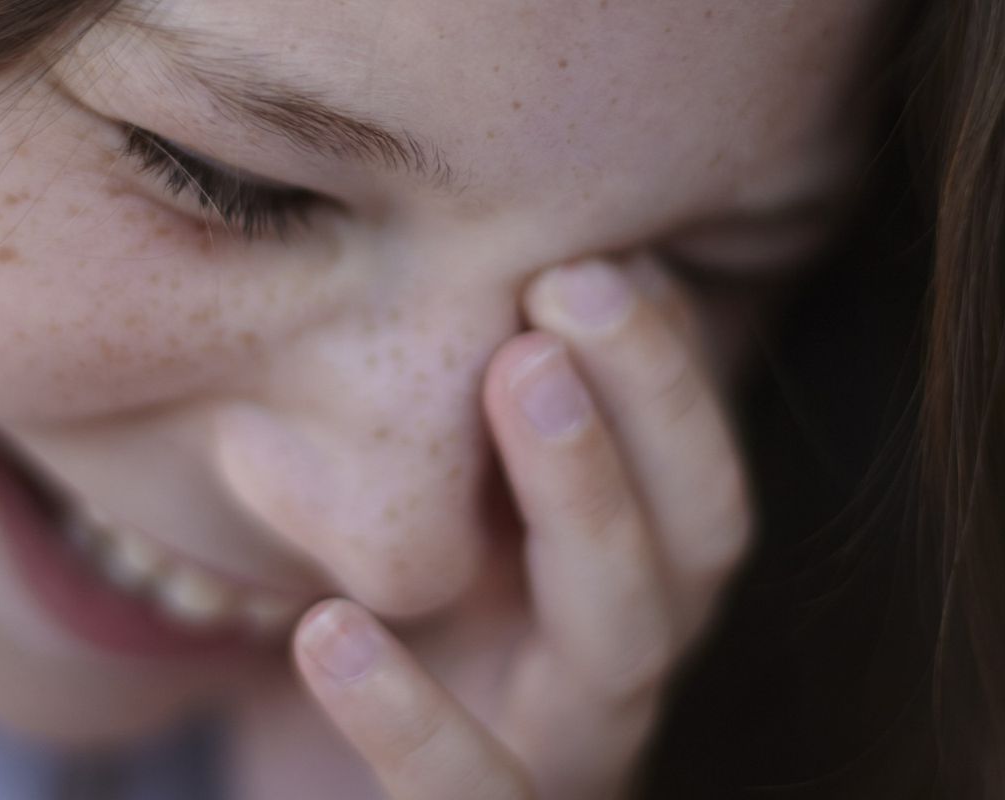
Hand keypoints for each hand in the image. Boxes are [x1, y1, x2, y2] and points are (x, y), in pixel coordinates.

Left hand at [291, 256, 753, 799]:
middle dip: (654, 395)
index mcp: (622, 587)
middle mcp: (618, 666)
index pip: (688, 470)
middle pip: (694, 534)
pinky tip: (332, 631)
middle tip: (582, 276)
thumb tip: (469, 267)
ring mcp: (567, 756)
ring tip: (517, 369)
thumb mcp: (430, 532)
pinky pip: (470, 794)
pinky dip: (409, 718)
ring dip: (585, 493)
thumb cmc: (382, 652)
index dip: (668, 361)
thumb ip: (464, 437)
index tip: (605, 245)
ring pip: (621, 639)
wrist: (310, 799)